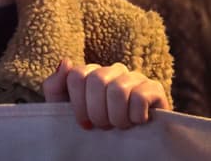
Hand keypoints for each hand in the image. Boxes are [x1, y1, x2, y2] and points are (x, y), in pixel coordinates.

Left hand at [42, 59, 169, 129]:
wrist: (126, 148)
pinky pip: (140, 97)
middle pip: (97, 80)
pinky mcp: (154, 88)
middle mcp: (113, 70)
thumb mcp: (66, 110)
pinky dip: (134, 116)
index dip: (78, 104)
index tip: (84, 124)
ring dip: (116, 117)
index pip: (77, 75)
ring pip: (118, 89)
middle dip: (97, 112)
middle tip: (103, 126)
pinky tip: (136, 122)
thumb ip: (56, 87)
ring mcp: (135, 77)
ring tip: (119, 126)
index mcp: (92, 72)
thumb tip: (66, 62)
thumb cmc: (94, 127)